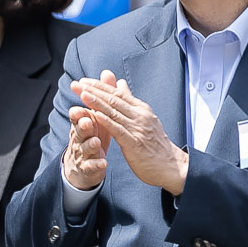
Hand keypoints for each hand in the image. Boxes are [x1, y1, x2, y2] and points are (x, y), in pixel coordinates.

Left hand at [71, 70, 189, 194]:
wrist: (171, 166)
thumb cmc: (154, 143)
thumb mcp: (143, 118)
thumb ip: (129, 101)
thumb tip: (120, 82)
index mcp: (141, 109)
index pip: (117, 93)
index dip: (99, 86)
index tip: (83, 80)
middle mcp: (140, 115)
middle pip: (113, 99)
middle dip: (93, 90)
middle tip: (76, 83)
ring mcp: (138, 128)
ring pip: (114, 112)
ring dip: (96, 102)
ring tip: (82, 93)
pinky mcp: (134, 143)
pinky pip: (118, 130)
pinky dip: (106, 121)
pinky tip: (94, 114)